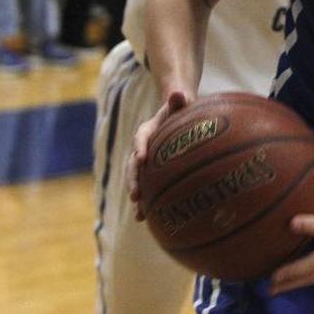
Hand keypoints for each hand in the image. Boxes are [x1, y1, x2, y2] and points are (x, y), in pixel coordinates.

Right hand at [126, 91, 188, 217]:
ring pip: (138, 180)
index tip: (141, 158)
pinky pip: (149, 186)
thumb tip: (178, 93)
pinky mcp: (152, 170)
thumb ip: (178, 99)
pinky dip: (148, 201)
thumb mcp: (180, 101)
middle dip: (134, 181)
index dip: (140, 147)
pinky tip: (149, 220)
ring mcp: (145, 161)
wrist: (174, 113)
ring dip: (139, 197)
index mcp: (147, 130)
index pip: (141, 138)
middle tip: (137, 196)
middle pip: (133, 166)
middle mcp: (142, 147)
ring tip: (141, 215)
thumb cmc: (180, 108)